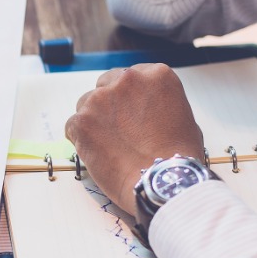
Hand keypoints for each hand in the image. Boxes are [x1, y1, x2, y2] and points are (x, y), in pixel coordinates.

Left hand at [65, 64, 203, 215]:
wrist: (161, 181)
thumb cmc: (177, 157)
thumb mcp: (183, 117)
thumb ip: (160, 104)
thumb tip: (148, 111)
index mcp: (156, 75)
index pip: (131, 77)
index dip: (128, 98)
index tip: (129, 112)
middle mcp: (128, 80)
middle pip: (106, 85)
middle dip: (109, 105)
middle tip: (117, 129)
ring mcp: (101, 99)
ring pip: (86, 103)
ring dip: (93, 120)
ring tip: (109, 145)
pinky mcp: (82, 120)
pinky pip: (73, 125)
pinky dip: (80, 138)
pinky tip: (96, 153)